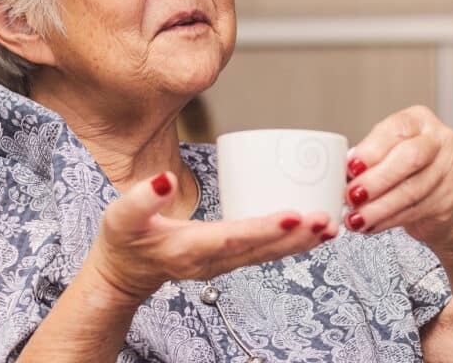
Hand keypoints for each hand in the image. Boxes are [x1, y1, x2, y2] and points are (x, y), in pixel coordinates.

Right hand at [81, 172, 337, 304]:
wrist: (124, 273)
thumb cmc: (123, 240)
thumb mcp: (121, 216)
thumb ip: (143, 199)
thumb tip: (165, 180)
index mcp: (188, 250)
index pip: (233, 237)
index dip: (265, 228)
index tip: (295, 216)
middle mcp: (211, 262)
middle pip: (260, 250)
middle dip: (296, 236)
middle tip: (328, 219)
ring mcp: (222, 265)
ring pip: (267, 256)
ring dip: (301, 243)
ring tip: (331, 227)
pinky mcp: (229, 260)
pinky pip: (265, 254)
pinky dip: (290, 243)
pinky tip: (312, 231)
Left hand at [344, 105, 452, 248]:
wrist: (433, 199)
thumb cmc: (402, 169)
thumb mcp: (384, 153)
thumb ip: (367, 158)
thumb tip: (340, 171)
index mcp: (418, 120)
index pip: (397, 130)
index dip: (372, 150)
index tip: (349, 168)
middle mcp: (439, 141)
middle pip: (410, 159)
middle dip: (376, 180)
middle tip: (351, 195)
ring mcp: (448, 169)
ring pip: (411, 191)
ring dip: (378, 208)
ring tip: (355, 218)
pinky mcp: (448, 200)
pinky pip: (414, 212)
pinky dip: (386, 221)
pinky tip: (370, 225)